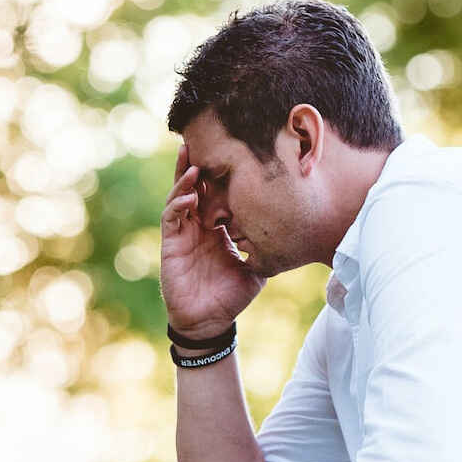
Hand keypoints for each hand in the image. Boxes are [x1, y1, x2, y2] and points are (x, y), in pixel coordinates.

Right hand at [160, 143, 263, 338]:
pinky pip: (172, 218)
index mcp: (218, 227)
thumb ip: (266, 250)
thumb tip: (291, 235)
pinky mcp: (171, 244)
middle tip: (201, 139)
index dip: (220, 174)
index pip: (217, 193)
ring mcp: (183, 233)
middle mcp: (199, 225)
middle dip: (196, 164)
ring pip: (180, 196)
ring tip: (192, 161)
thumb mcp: (256, 268)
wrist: (210, 321)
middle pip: (195, 187)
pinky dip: (178, 204)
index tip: (231, 152)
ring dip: (184, 178)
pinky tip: (189, 197)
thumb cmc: (231, 296)